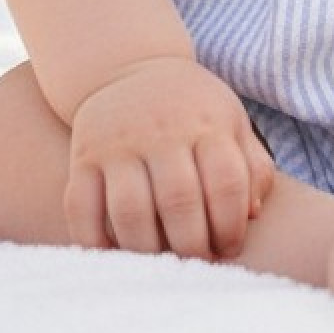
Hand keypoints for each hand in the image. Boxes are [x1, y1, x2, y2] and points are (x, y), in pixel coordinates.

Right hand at [64, 59, 275, 260]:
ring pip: (129, 211)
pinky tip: (115, 254)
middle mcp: (161, 131)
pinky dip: (94, 242)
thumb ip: (251, 166)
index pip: (226, 182)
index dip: (231, 225)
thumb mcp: (231, 121)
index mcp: (206, 123)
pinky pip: (80, 208)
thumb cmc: (192, 110)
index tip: (228, 247)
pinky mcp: (83, 157)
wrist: (130, 68)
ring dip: (147, 251)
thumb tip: (252, 214)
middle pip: (179, 201)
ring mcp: (118, 143)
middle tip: (196, 262)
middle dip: (192, 246)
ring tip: (160, 264)